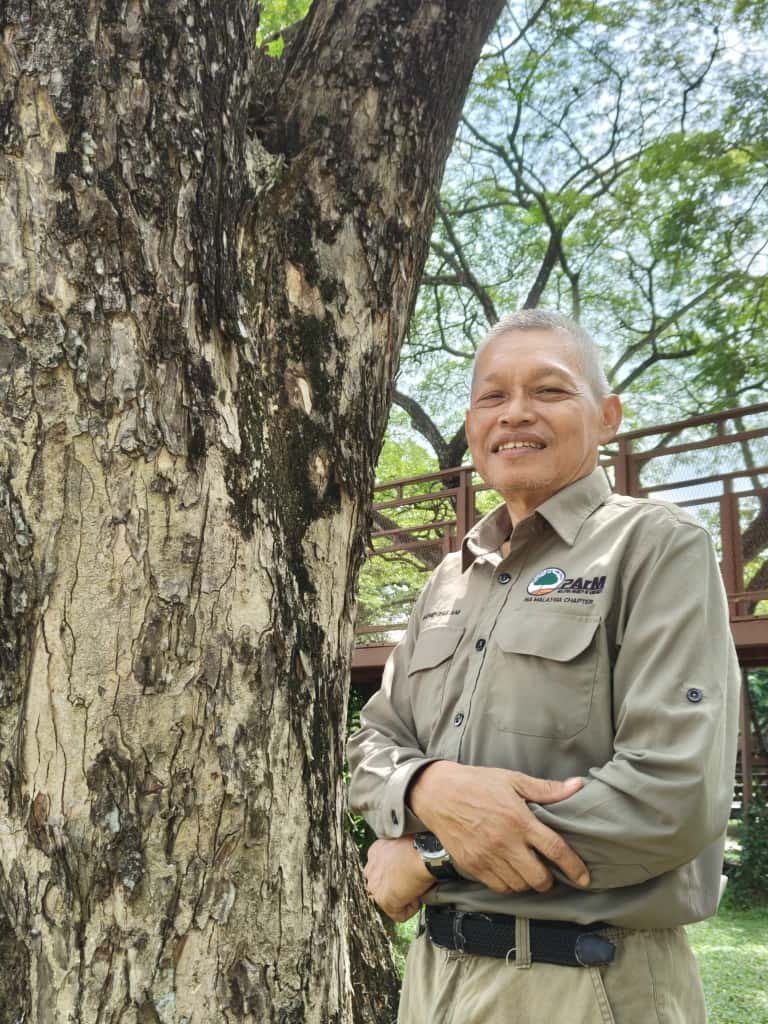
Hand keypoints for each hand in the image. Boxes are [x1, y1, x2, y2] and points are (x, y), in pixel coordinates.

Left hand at [364, 837, 434, 921]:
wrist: (423, 854)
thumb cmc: (420, 846)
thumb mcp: (403, 844)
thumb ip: (397, 854)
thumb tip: (405, 863)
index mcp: (375, 852)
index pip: (380, 872)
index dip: (396, 876)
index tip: (408, 874)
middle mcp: (370, 869)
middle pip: (382, 888)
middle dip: (397, 889)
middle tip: (412, 884)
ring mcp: (375, 886)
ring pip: (389, 902)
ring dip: (404, 899)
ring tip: (416, 889)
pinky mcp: (383, 900)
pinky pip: (399, 915)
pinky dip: (411, 910)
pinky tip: (418, 897)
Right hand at [408, 762, 589, 894]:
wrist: (438, 793)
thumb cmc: (478, 783)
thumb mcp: (513, 780)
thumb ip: (546, 789)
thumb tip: (577, 786)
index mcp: (519, 820)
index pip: (555, 850)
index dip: (574, 866)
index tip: (584, 877)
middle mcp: (505, 842)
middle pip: (539, 877)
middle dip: (549, 880)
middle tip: (549, 871)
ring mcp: (487, 857)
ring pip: (519, 886)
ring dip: (529, 882)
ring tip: (528, 870)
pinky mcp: (473, 866)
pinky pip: (499, 887)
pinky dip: (509, 885)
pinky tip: (510, 872)